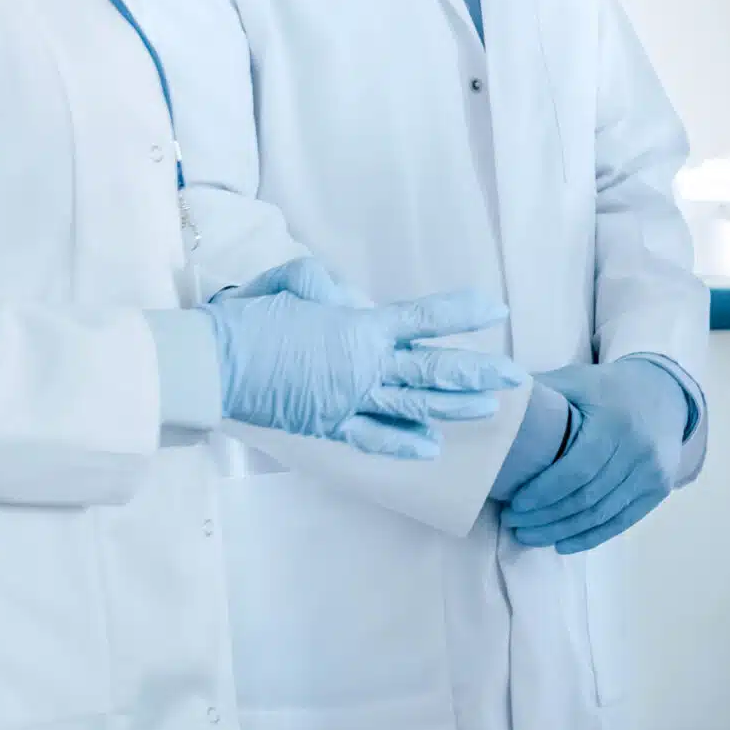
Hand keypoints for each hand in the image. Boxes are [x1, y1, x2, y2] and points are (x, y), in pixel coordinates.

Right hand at [206, 258, 524, 458]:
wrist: (215, 361)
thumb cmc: (252, 314)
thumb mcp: (295, 281)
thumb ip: (333, 288)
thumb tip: (356, 303)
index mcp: (361, 326)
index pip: (424, 317)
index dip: (462, 312)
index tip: (496, 309)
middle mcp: (366, 365)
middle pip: (433, 370)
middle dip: (479, 371)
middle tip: (514, 374)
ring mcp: (350, 400)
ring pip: (415, 406)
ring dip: (454, 408)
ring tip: (489, 409)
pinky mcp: (330, 425)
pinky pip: (374, 437)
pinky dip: (403, 443)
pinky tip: (431, 447)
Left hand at [506, 359, 689, 552]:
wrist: (665, 391)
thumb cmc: (609, 387)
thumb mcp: (576, 379)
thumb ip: (540, 391)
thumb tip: (490, 400)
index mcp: (613, 422)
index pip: (575, 470)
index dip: (543, 493)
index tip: (515, 506)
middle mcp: (637, 450)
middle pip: (586, 497)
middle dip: (546, 517)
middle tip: (514, 524)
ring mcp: (652, 472)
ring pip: (602, 514)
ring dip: (562, 531)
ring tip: (529, 536)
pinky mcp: (658, 488)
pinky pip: (622, 521)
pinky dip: (590, 537)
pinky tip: (562, 543)